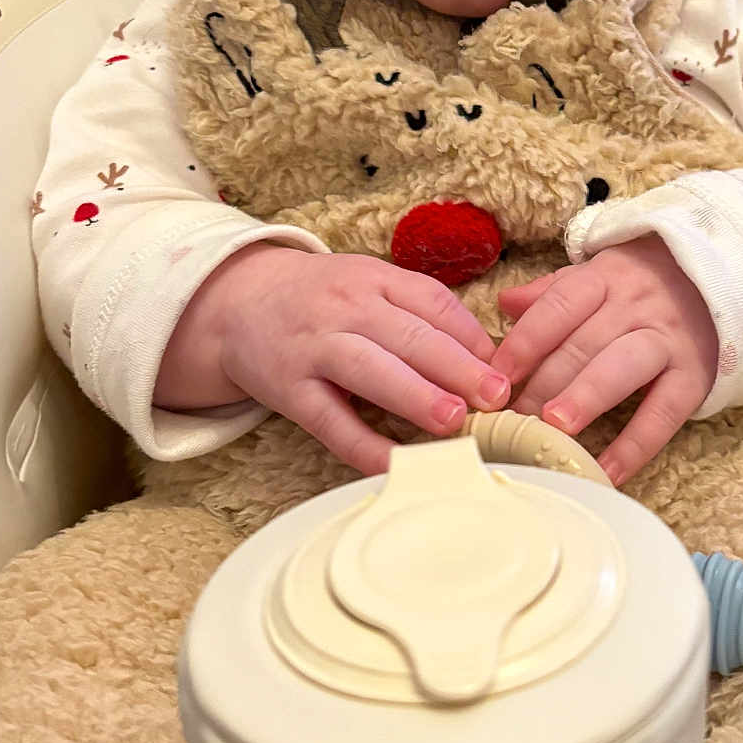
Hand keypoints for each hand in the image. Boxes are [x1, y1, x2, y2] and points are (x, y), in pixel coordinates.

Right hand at [155, 245, 509, 475]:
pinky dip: (362, 445)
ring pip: (370, 370)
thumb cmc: (323, 300)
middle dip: (457, 367)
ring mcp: (314, 347)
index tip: (507, 369)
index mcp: (374, 278)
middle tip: (497, 396)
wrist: (236, 302)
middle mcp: (345, 307)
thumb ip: (421, 313)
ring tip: (455, 420)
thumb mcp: (370, 286)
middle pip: (409, 335)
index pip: (433, 302)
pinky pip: (329, 421)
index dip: (472, 336)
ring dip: (415, 395)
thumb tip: (487, 357)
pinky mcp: (287, 389)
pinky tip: (394, 463)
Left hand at [491, 235, 717, 485]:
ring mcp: (668, 340)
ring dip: (585, 397)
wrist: (720, 278)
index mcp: (605, 279)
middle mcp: (635, 306)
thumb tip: (503, 306)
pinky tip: (606, 473)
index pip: (559, 306)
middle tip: (511, 418)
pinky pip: (663, 413)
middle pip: (584, 343)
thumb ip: (551, 294)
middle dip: (543, 382)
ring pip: (622, 368)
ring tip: (554, 427)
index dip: (526, 340)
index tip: (496, 375)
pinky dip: (635, 446)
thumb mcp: (599, 276)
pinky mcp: (695, 376)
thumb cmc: (643, 285)